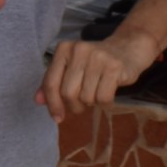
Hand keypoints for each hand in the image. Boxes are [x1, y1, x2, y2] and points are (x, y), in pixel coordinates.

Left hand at [37, 29, 158, 122]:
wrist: (128, 48)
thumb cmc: (95, 63)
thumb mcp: (72, 68)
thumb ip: (54, 82)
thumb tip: (38, 100)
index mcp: (64, 49)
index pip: (51, 83)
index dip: (53, 104)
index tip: (57, 118)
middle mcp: (79, 50)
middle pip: (68, 93)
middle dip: (75, 105)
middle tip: (83, 103)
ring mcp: (98, 57)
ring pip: (86, 98)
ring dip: (92, 102)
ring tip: (98, 90)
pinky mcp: (115, 67)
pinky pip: (103, 98)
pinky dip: (106, 102)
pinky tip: (109, 90)